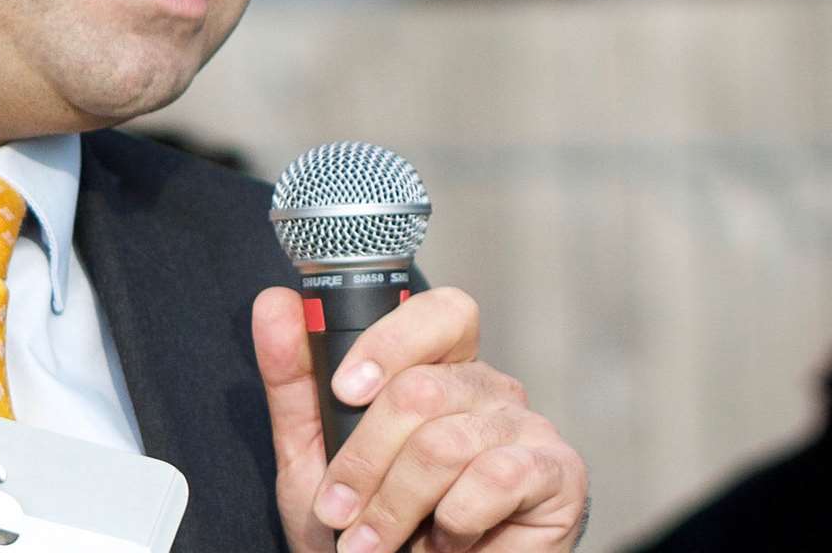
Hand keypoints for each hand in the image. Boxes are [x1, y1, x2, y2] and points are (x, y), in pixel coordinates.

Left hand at [252, 286, 588, 551]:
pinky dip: (453, 522)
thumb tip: (274, 303)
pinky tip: (446, 542)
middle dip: (365, 461)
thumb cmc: (367, 529)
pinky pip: (496, 477)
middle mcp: (488, 388)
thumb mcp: (311, 458)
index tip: (344, 391)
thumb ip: (295, 381)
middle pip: (423, 390)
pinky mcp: (558, 473)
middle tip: (338, 513)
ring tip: (373, 545)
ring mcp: (526, 428)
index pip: (440, 312)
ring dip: (394, 507)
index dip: (391, 342)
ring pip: (445, 443)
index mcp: (440, 369)